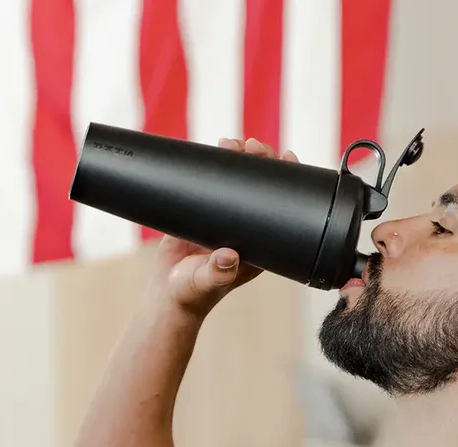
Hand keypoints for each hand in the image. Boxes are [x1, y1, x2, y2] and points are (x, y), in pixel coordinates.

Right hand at [154, 137, 299, 317]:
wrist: (170, 290)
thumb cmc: (193, 291)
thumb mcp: (206, 282)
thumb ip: (217, 272)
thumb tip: (229, 257)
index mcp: (261, 243)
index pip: (282, 207)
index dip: (287, 182)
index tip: (286, 158)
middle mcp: (249, 227)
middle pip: (262, 187)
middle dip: (261, 162)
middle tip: (252, 146)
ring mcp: (228, 217)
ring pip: (240, 180)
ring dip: (238, 158)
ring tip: (230, 143)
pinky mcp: (206, 211)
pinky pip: (215, 182)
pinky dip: (216, 164)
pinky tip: (214, 148)